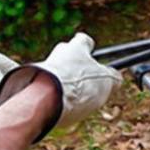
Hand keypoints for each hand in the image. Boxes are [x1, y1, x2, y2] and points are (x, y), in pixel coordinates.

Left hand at [0, 33, 121, 138]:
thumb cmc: (80, 85)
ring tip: (73, 102)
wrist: (47, 99)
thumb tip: (117, 79)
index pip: (84, 40)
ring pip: (56, 74)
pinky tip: (59, 109)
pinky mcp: (31, 85)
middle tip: (85, 84)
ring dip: (63, 85)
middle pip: (67, 56)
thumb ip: (112, 78)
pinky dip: (52, 97)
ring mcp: (43, 68)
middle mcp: (57, 54)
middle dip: (75, 67)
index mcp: (76, 47)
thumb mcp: (107, 81)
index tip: (94, 55)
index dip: (90, 48)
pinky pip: (45, 89)